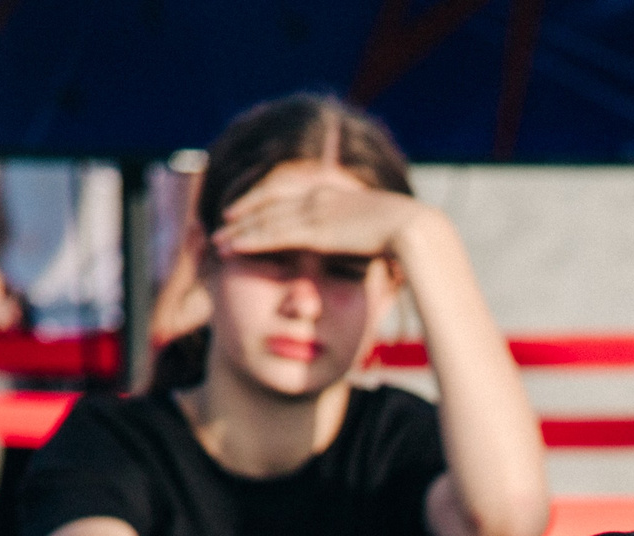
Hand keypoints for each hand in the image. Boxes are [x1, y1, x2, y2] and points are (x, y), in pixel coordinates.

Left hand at [215, 172, 428, 261]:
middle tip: (224, 220)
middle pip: (270, 202)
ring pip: (265, 219)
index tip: (247, 206)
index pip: (290, 191)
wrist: (415, 229)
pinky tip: (232, 246)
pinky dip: (248, 240)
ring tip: (218, 240)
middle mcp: (319, 197)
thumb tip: (367, 244)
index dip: (265, 197)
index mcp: (334, 193)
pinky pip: (272, 235)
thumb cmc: (410, 234)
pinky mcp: (313, 231)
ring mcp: (314, 212)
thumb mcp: (383, 229)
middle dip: (245, 211)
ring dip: (239, 230)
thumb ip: (365, 234)